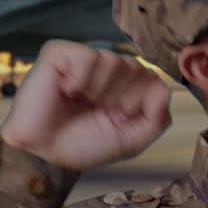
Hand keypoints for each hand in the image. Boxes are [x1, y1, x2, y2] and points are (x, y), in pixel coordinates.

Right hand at [0, 40, 172, 170]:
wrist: (43, 153)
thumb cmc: (82, 145)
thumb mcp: (130, 141)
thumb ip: (155, 119)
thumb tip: (164, 90)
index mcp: (126, 87)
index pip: (154, 80)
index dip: (141, 102)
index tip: (121, 117)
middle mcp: (108, 69)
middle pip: (138, 69)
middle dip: (122, 98)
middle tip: (99, 110)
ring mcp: (85, 59)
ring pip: (116, 61)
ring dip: (101, 90)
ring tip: (83, 101)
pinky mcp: (60, 53)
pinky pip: (89, 56)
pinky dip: (81, 79)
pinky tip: (68, 90)